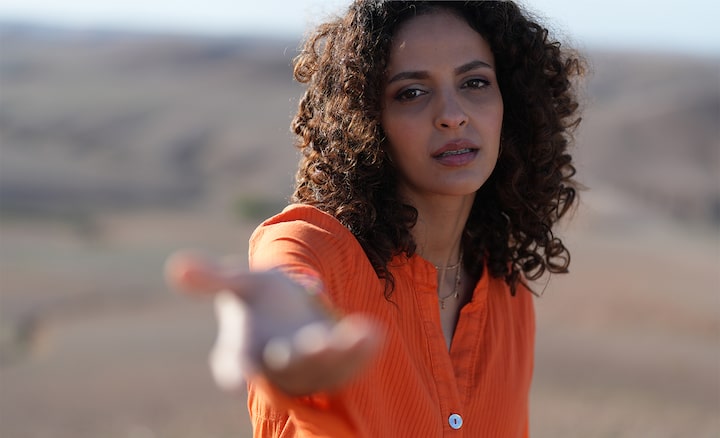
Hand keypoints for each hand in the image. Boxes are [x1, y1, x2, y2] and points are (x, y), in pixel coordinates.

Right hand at [164, 251, 380, 395]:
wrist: (289, 308)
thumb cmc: (258, 296)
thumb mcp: (238, 282)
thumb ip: (211, 278)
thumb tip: (175, 267)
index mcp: (243, 351)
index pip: (234, 367)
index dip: (235, 372)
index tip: (237, 378)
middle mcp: (275, 367)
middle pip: (288, 369)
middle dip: (303, 357)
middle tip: (315, 344)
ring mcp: (308, 369)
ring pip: (325, 368)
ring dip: (343, 354)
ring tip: (362, 335)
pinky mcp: (334, 365)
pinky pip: (349, 364)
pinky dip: (362, 352)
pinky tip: (375, 334)